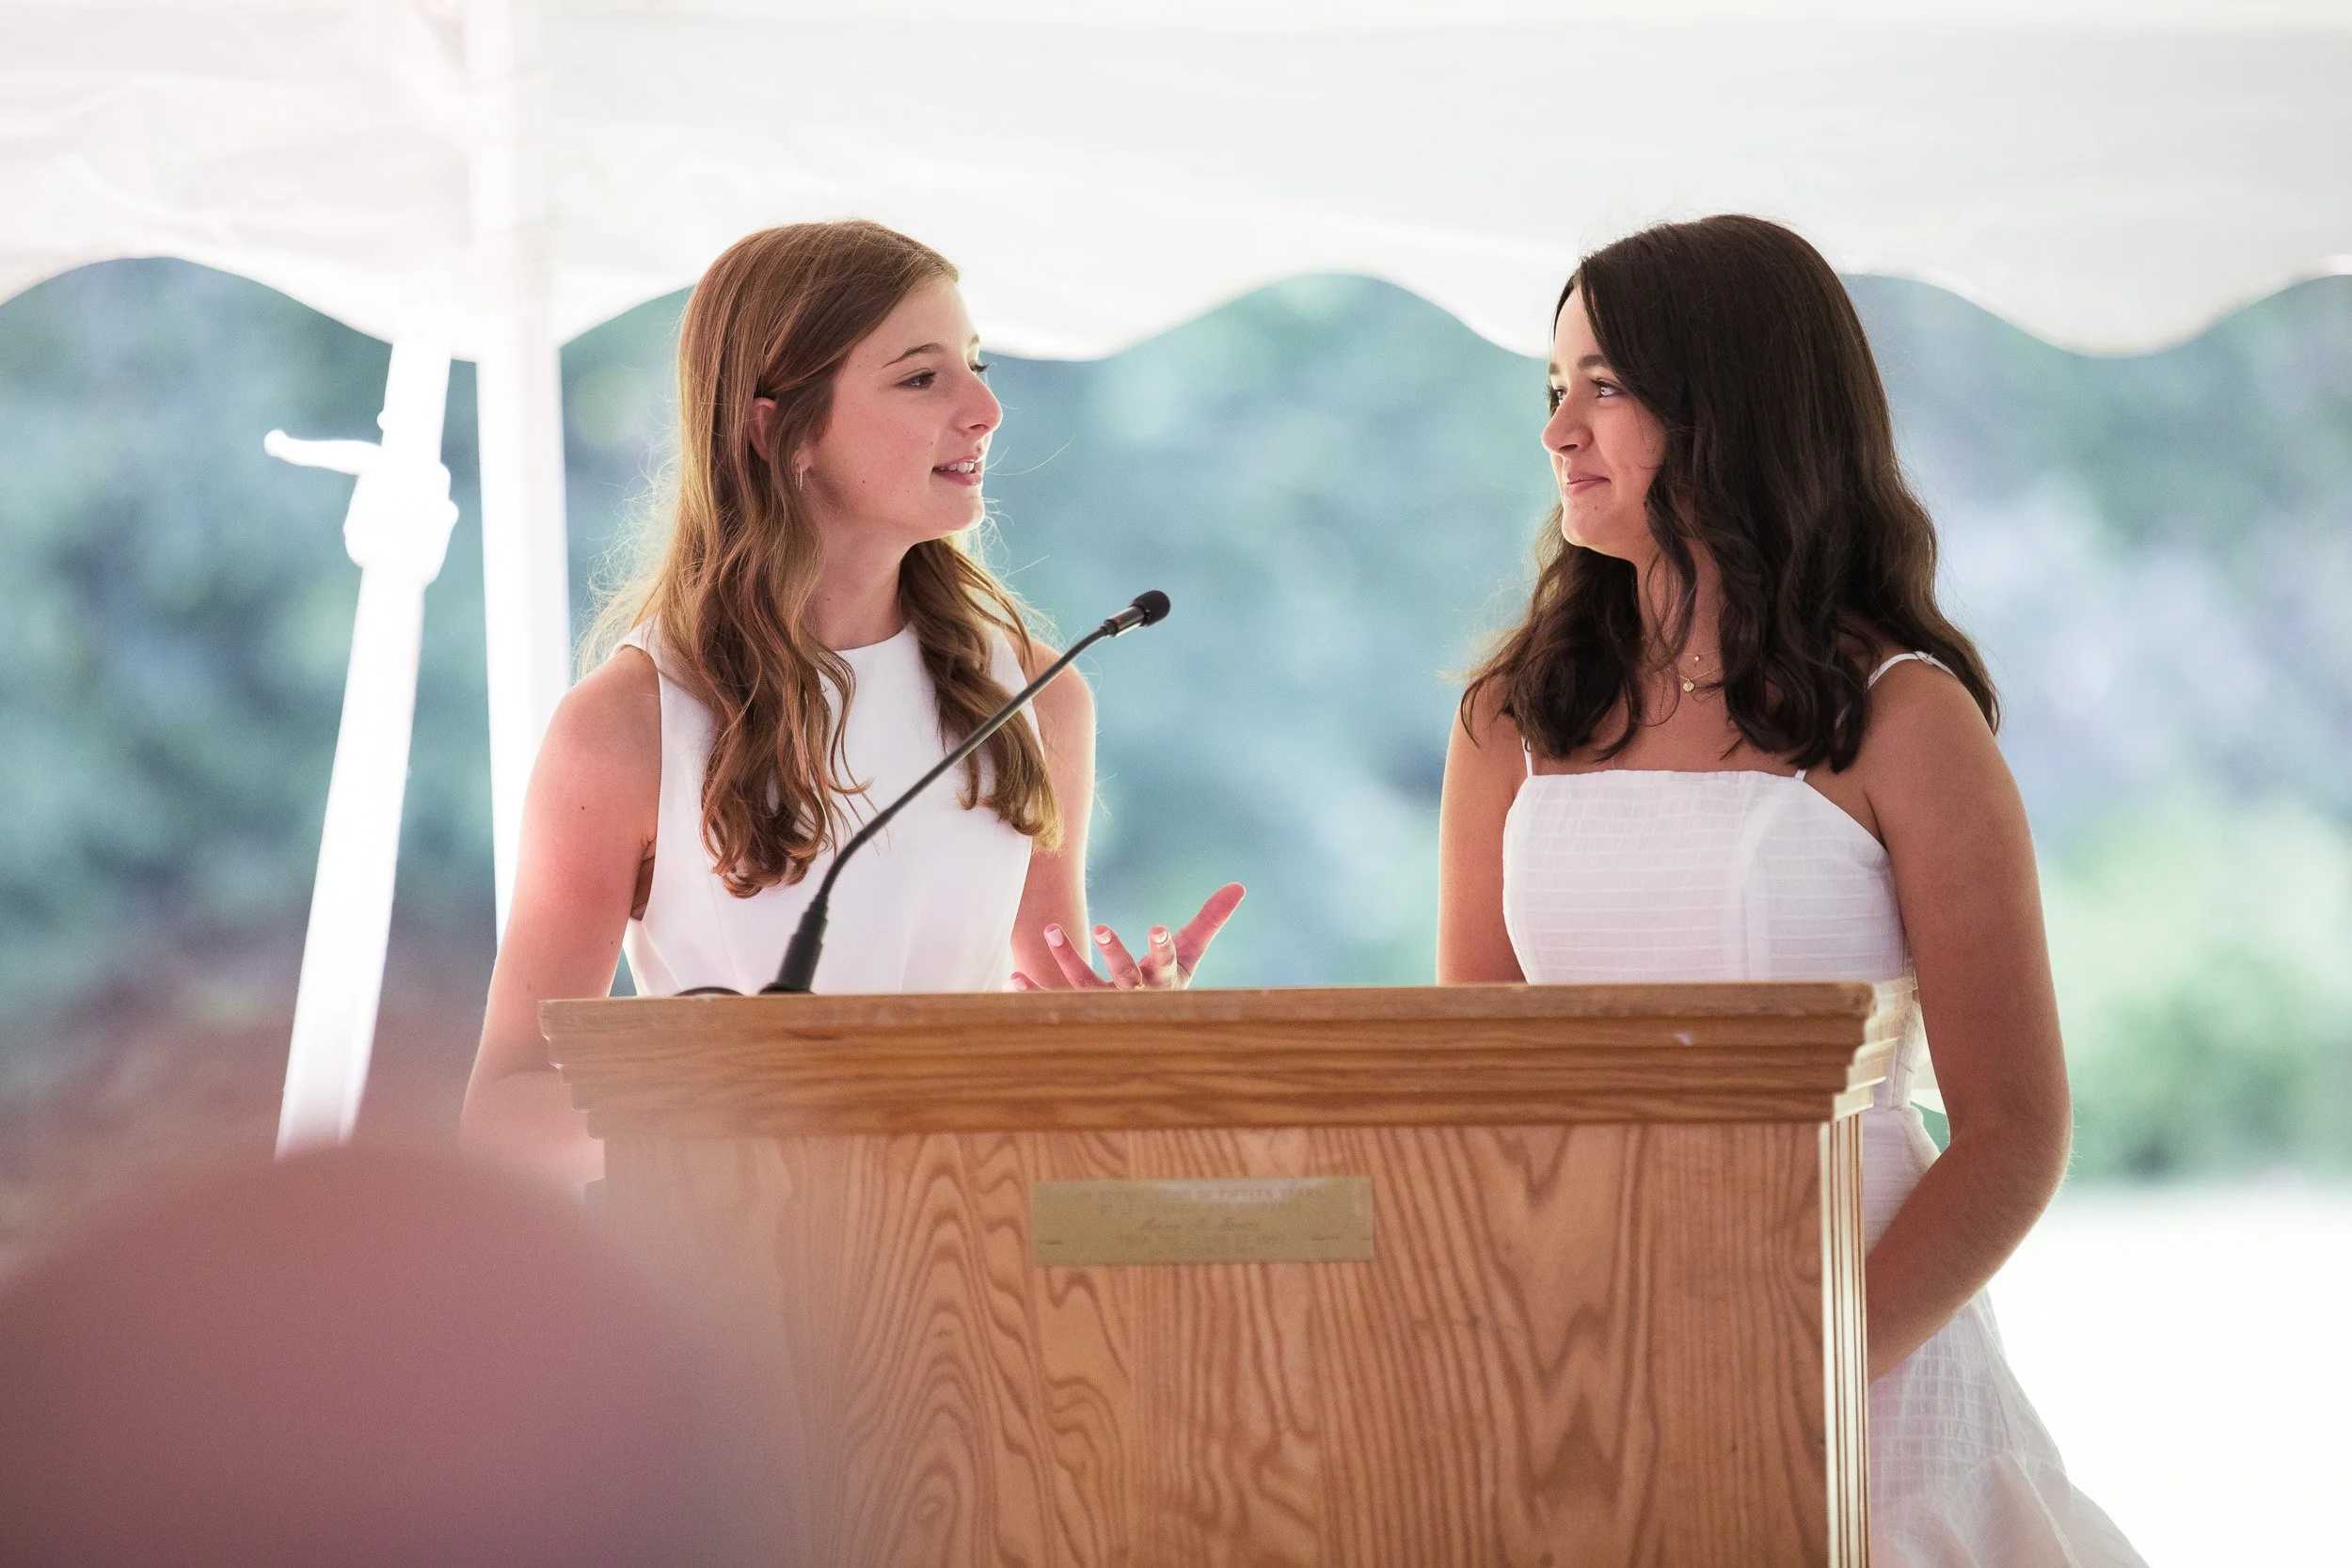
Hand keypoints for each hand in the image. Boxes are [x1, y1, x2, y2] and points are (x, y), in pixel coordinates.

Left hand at [1012, 883, 1244, 990]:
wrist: (1143, 1029)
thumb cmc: (1168, 982)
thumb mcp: (1190, 953)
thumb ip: (1210, 920)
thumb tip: (1240, 885)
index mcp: (1162, 981)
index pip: (1165, 963)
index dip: (1161, 947)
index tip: (1158, 927)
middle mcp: (1133, 996)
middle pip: (1124, 975)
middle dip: (1115, 953)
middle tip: (1103, 927)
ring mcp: (1102, 1005)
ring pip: (1084, 984)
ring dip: (1069, 958)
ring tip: (1052, 929)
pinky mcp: (1076, 1009)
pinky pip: (1053, 1000)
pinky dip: (1033, 991)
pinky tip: (1013, 977)